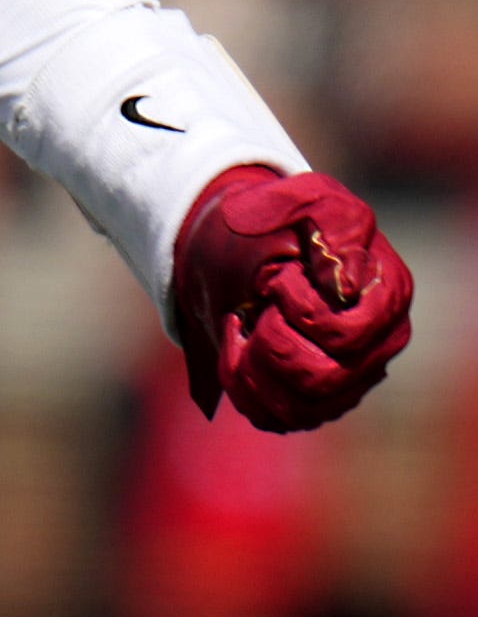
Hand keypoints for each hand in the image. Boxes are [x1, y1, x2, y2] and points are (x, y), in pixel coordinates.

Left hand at [171, 164, 410, 430]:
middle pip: (321, 380)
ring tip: (244, 329)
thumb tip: (346, 285)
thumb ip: (334, 227)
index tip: (278, 281)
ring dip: (254, 368)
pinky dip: (245, 387)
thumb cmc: (270, 220)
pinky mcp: (312, 399)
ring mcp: (348, 378)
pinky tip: (237, 352)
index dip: (299, 311)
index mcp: (386, 297)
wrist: (229, 243)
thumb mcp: (300, 199)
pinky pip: (278, 417)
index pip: (345, 336)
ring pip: (299, 407)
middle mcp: (377, 345)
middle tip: (255, 309)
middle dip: (271, 343)